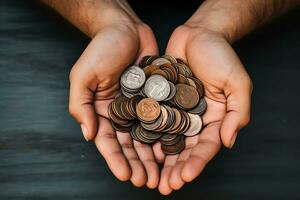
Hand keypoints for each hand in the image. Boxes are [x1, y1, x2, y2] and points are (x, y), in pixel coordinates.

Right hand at [68, 8, 159, 187]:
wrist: (125, 29)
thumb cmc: (102, 48)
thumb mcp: (83, 75)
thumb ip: (81, 104)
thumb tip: (88, 134)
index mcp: (103, 111)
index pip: (109, 141)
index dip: (116, 160)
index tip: (125, 175)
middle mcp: (122, 113)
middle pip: (129, 144)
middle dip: (137, 164)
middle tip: (146, 181)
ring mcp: (141, 106)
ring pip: (147, 137)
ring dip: (152, 157)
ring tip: (160, 174)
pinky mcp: (157, 98)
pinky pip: (162, 119)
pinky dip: (166, 135)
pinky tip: (172, 150)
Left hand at [157, 25, 251, 194]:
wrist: (198, 34)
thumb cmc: (221, 55)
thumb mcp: (237, 83)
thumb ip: (238, 113)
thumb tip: (229, 141)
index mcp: (214, 119)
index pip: (206, 147)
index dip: (196, 163)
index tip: (185, 177)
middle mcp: (193, 119)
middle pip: (184, 149)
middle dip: (176, 168)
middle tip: (165, 186)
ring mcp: (175, 111)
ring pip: (166, 140)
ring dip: (159, 160)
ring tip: (151, 176)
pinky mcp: (160, 101)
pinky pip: (152, 120)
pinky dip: (147, 135)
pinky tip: (139, 150)